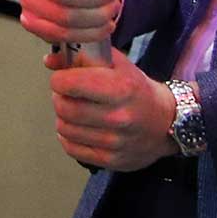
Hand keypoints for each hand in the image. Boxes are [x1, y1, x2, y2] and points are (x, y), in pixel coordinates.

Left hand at [42, 47, 178, 170]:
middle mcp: (118, 117)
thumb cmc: (137, 90)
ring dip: (63, 117)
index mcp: (121, 88)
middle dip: (60, 98)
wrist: (166, 123)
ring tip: (75, 110)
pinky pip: (71, 149)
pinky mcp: (111, 160)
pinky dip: (69, 137)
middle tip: (68, 95)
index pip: (69, 84)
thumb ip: (83, 57)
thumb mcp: (117, 64)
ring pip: (64, 128)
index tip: (63, 79)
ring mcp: (115, 142)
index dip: (60, 79)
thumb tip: (50, 61)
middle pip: (64, 108)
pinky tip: (79, 128)